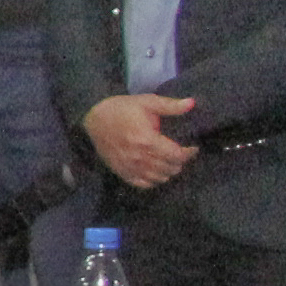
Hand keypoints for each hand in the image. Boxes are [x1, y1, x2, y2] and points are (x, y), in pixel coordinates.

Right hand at [85, 92, 200, 188]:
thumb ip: (170, 105)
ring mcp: (129, 166)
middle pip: (169, 168)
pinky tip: (155, 172)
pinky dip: (153, 180)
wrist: (93, 118)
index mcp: (147, 140)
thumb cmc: (122, 109)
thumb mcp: (146, 102)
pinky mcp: (121, 171)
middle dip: (180, 162)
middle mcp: (139, 157)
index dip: (189, 153)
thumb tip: (192, 103)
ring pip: (158, 178)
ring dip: (168, 172)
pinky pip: (143, 184)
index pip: (176, 156)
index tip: (193, 148)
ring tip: (169, 162)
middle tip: (180, 153)